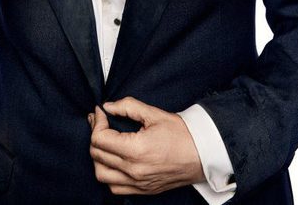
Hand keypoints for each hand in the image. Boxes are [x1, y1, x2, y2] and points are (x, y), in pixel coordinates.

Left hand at [87, 96, 204, 195]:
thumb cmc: (181, 134)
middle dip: (95, 134)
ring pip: (101, 175)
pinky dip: (108, 174)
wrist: (202, 154)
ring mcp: (138, 183)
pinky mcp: (142, 190)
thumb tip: (108, 106)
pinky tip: (113, 160)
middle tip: (100, 121)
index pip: (99, 139)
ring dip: (98, 157)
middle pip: (97, 155)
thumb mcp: (154, 114)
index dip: (96, 122)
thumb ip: (128, 107)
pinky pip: (114, 187)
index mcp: (136, 150)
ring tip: (105, 141)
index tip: (100, 112)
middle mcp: (134, 170)